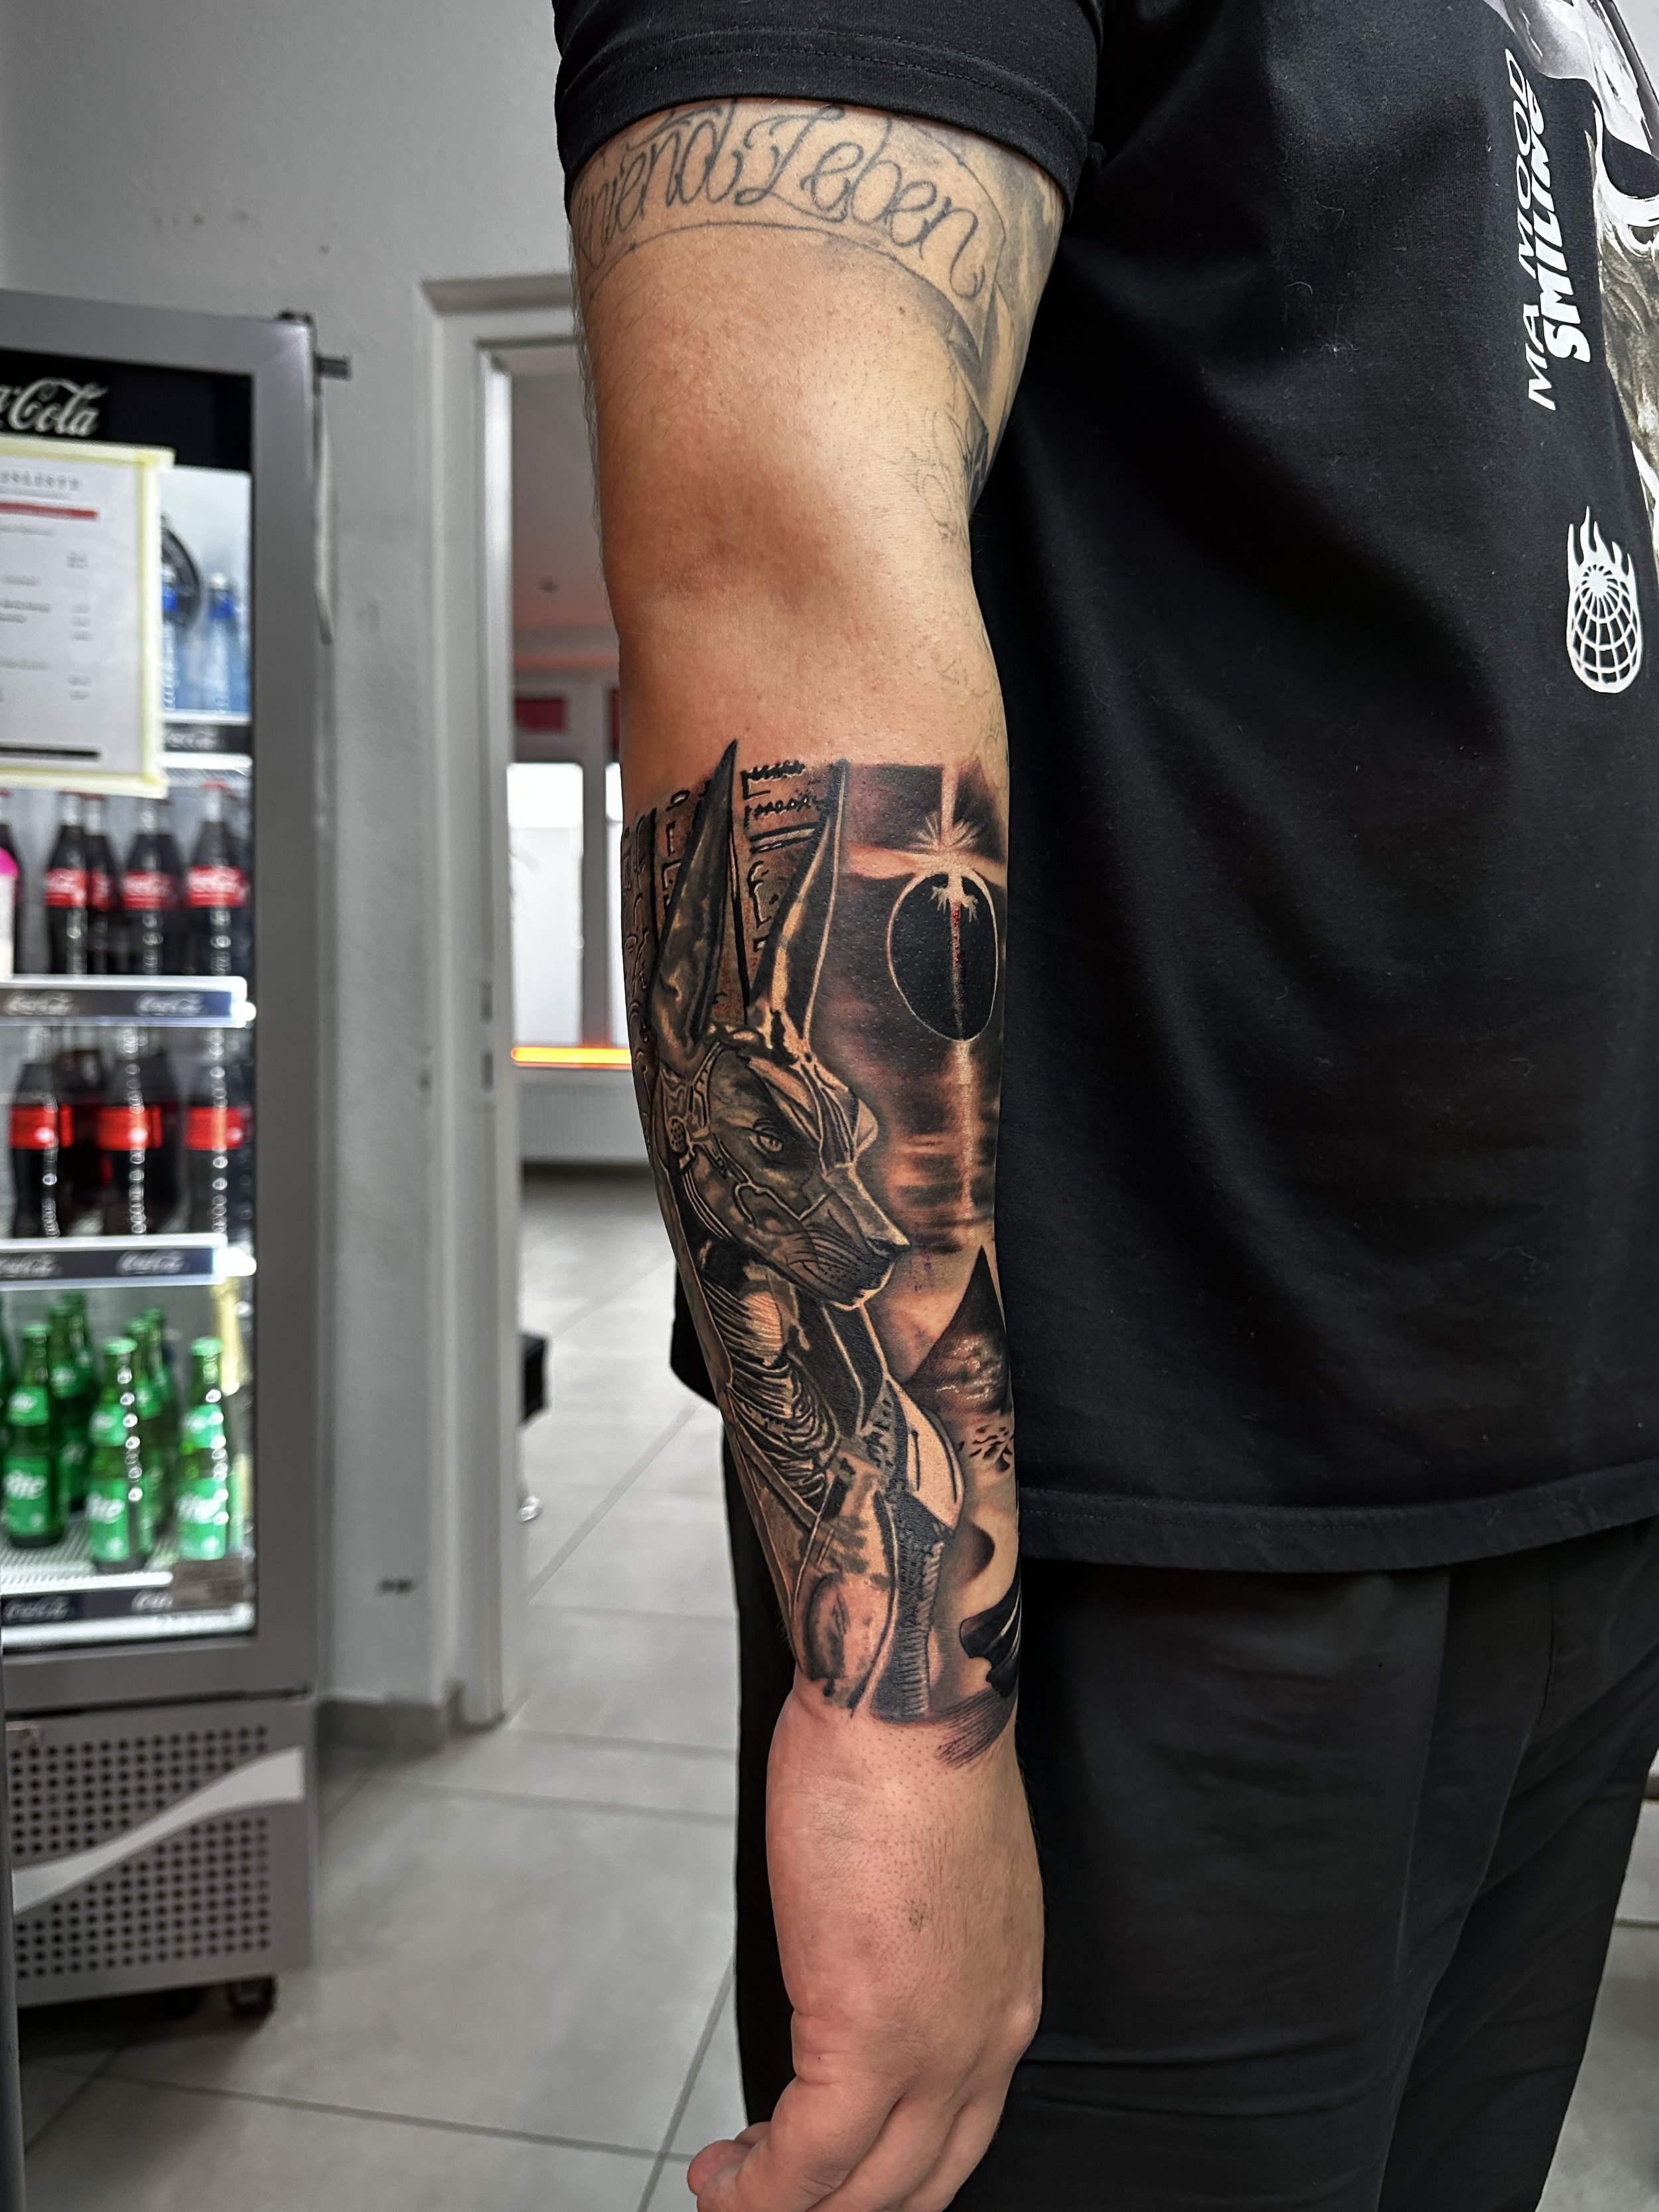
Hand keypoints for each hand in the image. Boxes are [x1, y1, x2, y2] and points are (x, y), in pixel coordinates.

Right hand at [688, 1676, 1042, 2211]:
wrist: (910, 1702)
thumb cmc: (912, 1749)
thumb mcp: (939, 1872)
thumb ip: (917, 1941)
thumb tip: (861, 1961)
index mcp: (1005, 1992)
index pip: (958, 2130)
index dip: (891, 2169)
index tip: (829, 2167)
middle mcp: (986, 2036)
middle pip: (918, 2182)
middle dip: (843, 2208)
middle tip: (775, 2198)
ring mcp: (933, 2046)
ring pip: (863, 2190)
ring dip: (788, 2207)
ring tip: (730, 2194)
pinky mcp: (866, 2035)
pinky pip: (807, 2161)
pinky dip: (760, 2192)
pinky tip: (725, 2182)